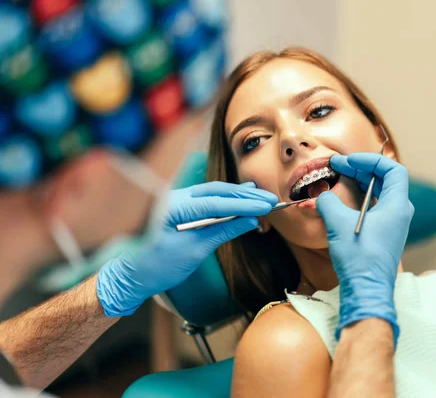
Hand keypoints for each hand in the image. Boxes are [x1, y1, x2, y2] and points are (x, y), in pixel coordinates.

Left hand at [97, 182, 277, 316]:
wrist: (135, 273)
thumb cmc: (160, 266)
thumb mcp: (195, 251)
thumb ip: (223, 231)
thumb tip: (250, 221)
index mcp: (174, 207)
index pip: (216, 202)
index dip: (244, 204)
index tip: (266, 206)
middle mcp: (175, 197)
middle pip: (217, 192)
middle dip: (246, 196)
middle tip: (271, 201)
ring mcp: (178, 199)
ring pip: (214, 192)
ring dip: (239, 196)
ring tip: (263, 198)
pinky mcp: (182, 206)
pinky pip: (208, 198)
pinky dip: (227, 200)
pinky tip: (244, 195)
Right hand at [316, 153, 413, 345]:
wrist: (366, 290)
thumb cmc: (359, 258)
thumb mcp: (338, 223)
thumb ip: (328, 202)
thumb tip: (322, 196)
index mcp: (398, 206)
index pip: (392, 169)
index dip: (370, 160)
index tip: (350, 160)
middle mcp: (400, 213)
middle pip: (385, 180)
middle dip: (362, 169)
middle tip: (339, 166)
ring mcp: (393, 225)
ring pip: (380, 193)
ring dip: (360, 183)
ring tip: (340, 177)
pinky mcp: (384, 236)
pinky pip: (376, 208)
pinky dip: (361, 198)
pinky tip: (344, 200)